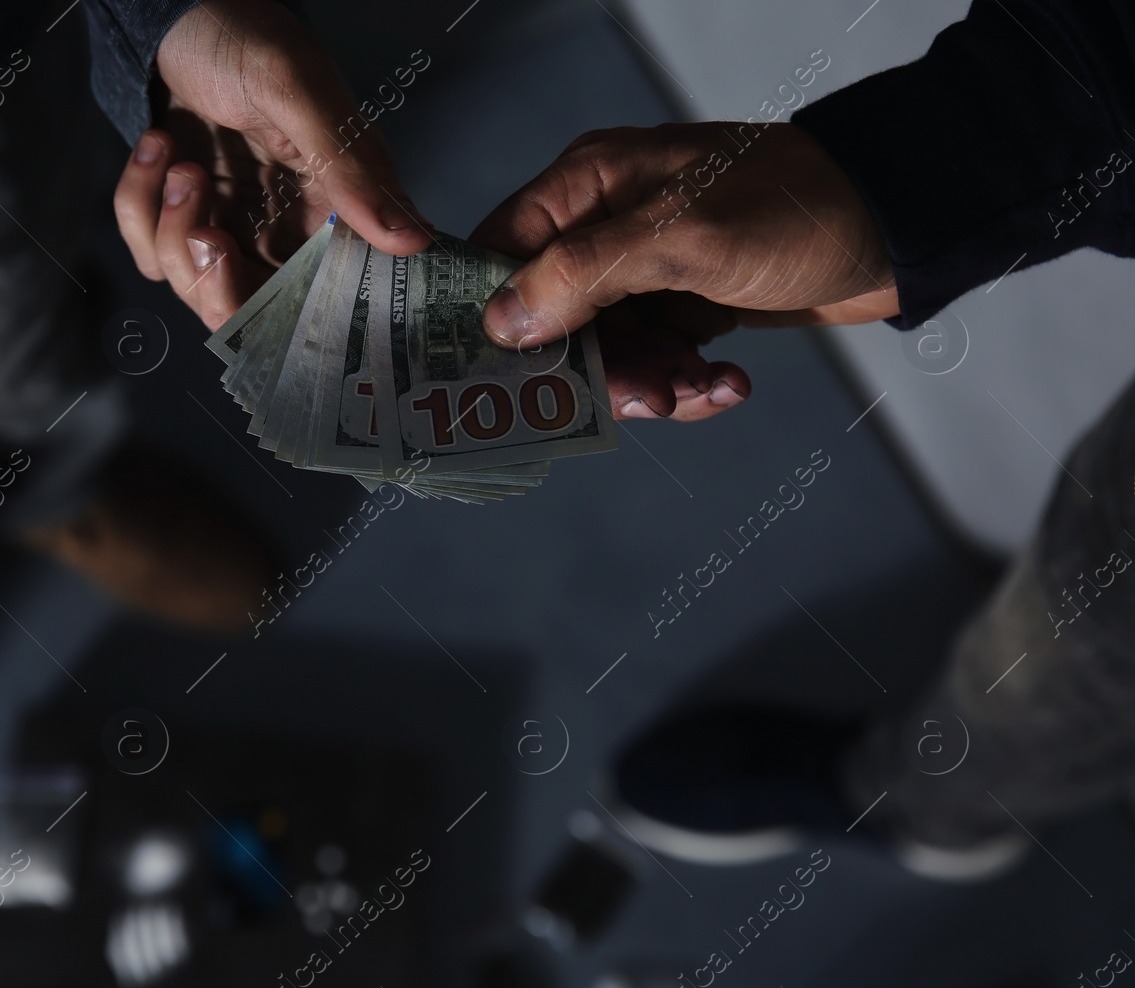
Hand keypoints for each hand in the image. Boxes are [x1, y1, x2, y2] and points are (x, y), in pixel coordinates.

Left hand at [114, 0, 431, 330]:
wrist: (176, 12)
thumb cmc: (247, 37)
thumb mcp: (299, 94)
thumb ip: (350, 170)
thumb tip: (414, 241)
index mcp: (335, 210)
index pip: (326, 300)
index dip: (287, 313)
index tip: (243, 267)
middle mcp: (287, 232)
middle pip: (251, 314)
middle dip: (212, 280)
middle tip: (203, 228)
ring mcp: (232, 230)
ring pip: (194, 287)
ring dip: (169, 225)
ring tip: (178, 159)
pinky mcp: (183, 223)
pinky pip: (150, 253)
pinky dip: (139, 203)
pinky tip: (156, 149)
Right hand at [472, 122, 896, 419]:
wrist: (898, 227)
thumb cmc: (794, 206)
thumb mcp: (683, 238)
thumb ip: (585, 274)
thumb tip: (502, 320)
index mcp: (587, 185)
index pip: (500, 253)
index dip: (492, 317)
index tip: (499, 379)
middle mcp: (605, 225)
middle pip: (554, 322)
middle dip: (595, 371)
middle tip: (646, 398)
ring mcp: (646, 269)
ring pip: (608, 353)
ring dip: (651, 385)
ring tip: (701, 391)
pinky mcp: (685, 305)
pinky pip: (656, 361)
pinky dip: (686, 383)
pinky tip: (725, 385)